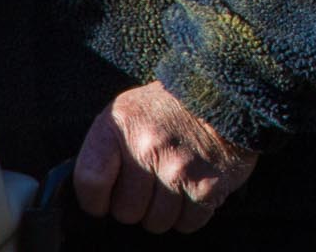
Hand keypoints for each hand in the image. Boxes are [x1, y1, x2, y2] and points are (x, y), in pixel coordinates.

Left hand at [73, 81, 258, 233]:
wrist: (225, 93)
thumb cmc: (170, 107)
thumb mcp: (128, 111)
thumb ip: (105, 149)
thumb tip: (92, 197)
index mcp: (120, 126)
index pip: (90, 182)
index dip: (96, 199)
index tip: (105, 200)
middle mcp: (147, 147)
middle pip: (126, 211)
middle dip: (138, 204)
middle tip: (152, 183)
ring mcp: (179, 168)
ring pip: (158, 222)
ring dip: (166, 210)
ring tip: (175, 183)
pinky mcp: (207, 185)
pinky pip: (188, 223)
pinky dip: (192, 213)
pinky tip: (194, 188)